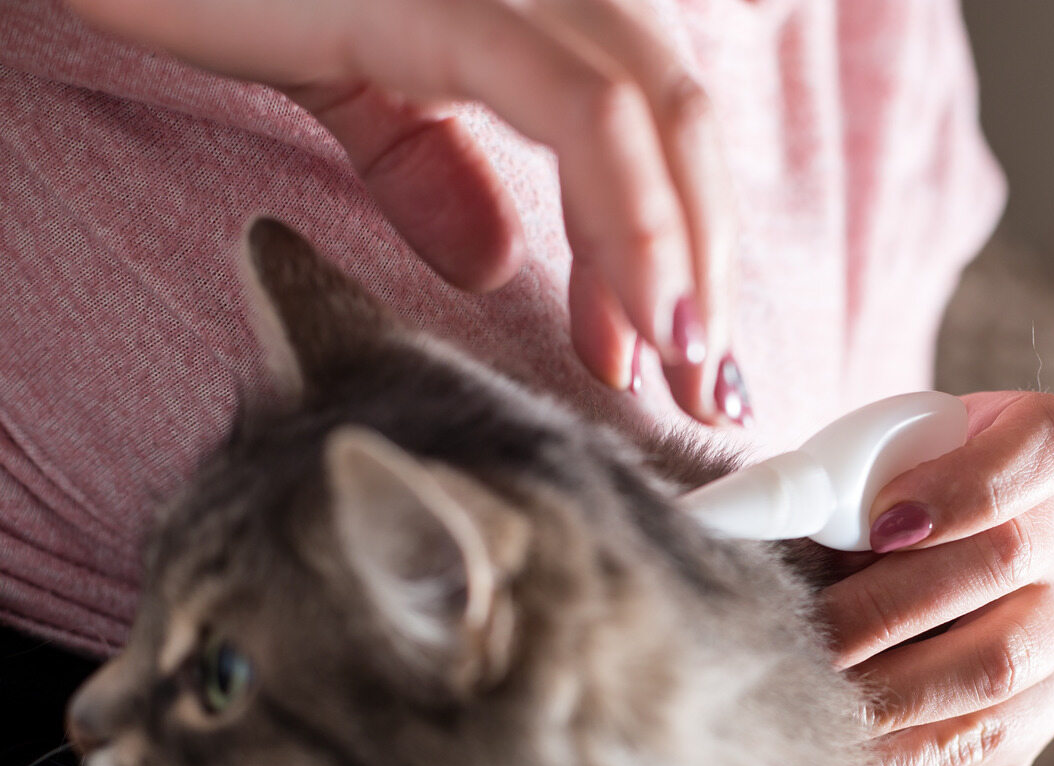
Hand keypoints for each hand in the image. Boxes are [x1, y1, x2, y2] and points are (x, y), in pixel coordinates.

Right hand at [66, 0, 746, 425]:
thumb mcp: (345, 85)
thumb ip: (425, 160)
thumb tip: (489, 262)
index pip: (646, 118)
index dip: (679, 235)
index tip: (672, 353)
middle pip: (679, 119)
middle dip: (708, 263)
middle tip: (708, 392)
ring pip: (657, 115)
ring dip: (686, 258)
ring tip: (689, 374)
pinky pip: (583, 112)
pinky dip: (634, 220)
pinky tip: (643, 321)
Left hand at [819, 391, 1053, 765]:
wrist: (898, 580)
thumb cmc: (867, 510)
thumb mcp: (853, 476)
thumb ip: (827, 487)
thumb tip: (742, 523)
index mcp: (1038, 450)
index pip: (1050, 442)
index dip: (969, 482)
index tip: (882, 521)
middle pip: (1007, 559)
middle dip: (889, 605)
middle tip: (808, 636)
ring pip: (997, 665)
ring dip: (891, 691)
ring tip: (815, 699)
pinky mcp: (1047, 705)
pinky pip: (985, 743)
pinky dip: (904, 757)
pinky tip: (840, 756)